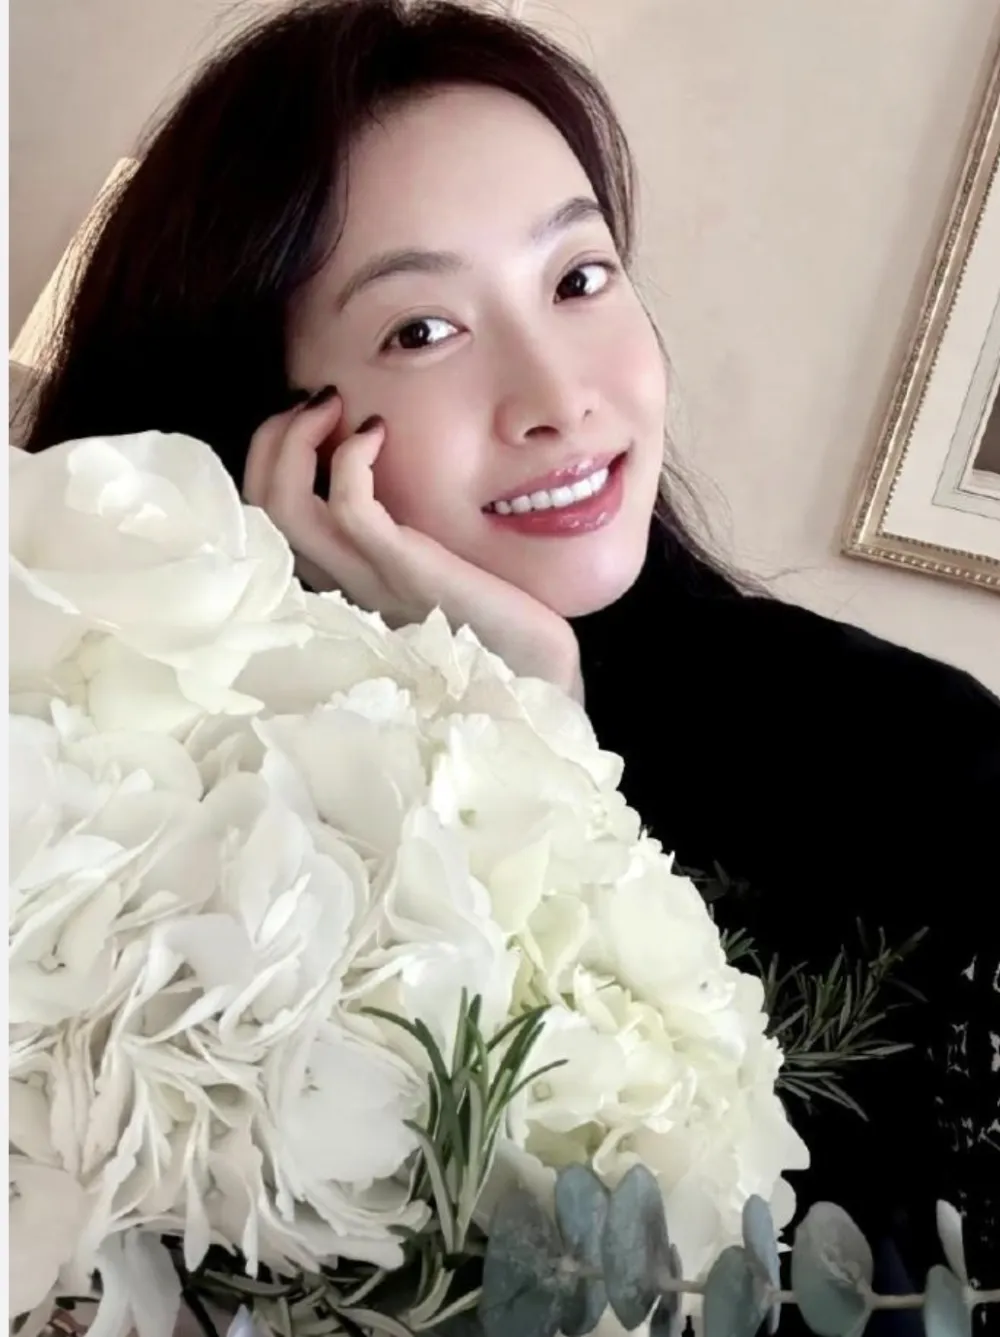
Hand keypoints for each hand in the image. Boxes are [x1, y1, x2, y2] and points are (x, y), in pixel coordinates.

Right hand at [243, 392, 581, 695]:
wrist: (540, 674)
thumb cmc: (497, 621)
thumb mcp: (432, 568)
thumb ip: (399, 538)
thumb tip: (383, 473)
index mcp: (345, 585)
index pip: (270, 522)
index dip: (268, 460)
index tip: (305, 417)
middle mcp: (344, 586)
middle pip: (264, 511)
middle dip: (271, 441)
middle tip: (310, 400)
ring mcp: (371, 583)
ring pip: (288, 511)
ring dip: (296, 442)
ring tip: (329, 404)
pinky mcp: (408, 574)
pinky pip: (351, 512)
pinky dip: (350, 462)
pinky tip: (375, 431)